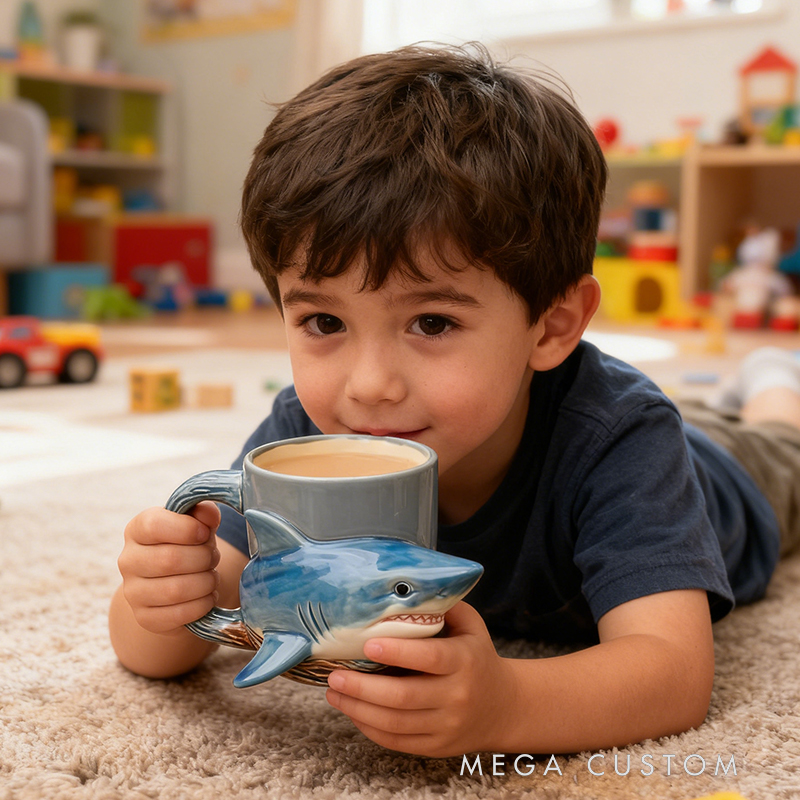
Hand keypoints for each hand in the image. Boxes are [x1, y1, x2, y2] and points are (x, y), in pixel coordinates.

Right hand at [117, 501, 220, 635]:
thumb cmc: (187, 544)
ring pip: (176, 590)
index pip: (154, 525)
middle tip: (213, 558)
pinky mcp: (145, 618)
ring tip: (211, 577)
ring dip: (206, 582)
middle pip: (170, 560)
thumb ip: (203, 513)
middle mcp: (128, 561)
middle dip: (204, 558)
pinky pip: (179, 614)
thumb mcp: (196, 523)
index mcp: (137, 530)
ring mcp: (133, 592)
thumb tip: (210, 513)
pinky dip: (203, 605)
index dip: (187, 528)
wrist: (175, 581)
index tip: (205, 533)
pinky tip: (207, 596)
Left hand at [325, 602, 516, 756]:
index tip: (367, 645)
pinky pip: (396, 741)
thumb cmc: (477, 655)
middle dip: (363, 687)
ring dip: (358, 708)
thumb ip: (443, 605)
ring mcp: (446, 725)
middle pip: (404, 696)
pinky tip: (352, 710)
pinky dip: (369, 727)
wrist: (504, 706)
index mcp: (465, 660)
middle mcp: (457, 695)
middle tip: (334, 674)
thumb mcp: (470, 625)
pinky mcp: (436, 746)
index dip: (397, 653)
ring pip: (395, 723)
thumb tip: (407, 585)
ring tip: (334, 691)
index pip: (429, 658)